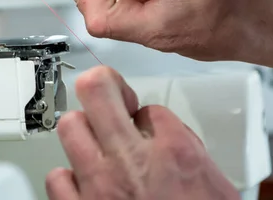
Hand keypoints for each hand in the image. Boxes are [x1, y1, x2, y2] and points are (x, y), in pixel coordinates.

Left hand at [45, 66, 237, 199]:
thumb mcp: (215, 186)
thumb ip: (185, 150)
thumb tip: (161, 131)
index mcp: (175, 154)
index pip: (149, 105)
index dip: (146, 114)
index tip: (145, 123)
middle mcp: (133, 162)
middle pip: (96, 90)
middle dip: (103, 86)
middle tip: (109, 96)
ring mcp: (101, 186)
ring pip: (70, 126)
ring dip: (84, 132)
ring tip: (97, 145)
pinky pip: (57, 177)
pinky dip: (68, 177)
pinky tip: (84, 183)